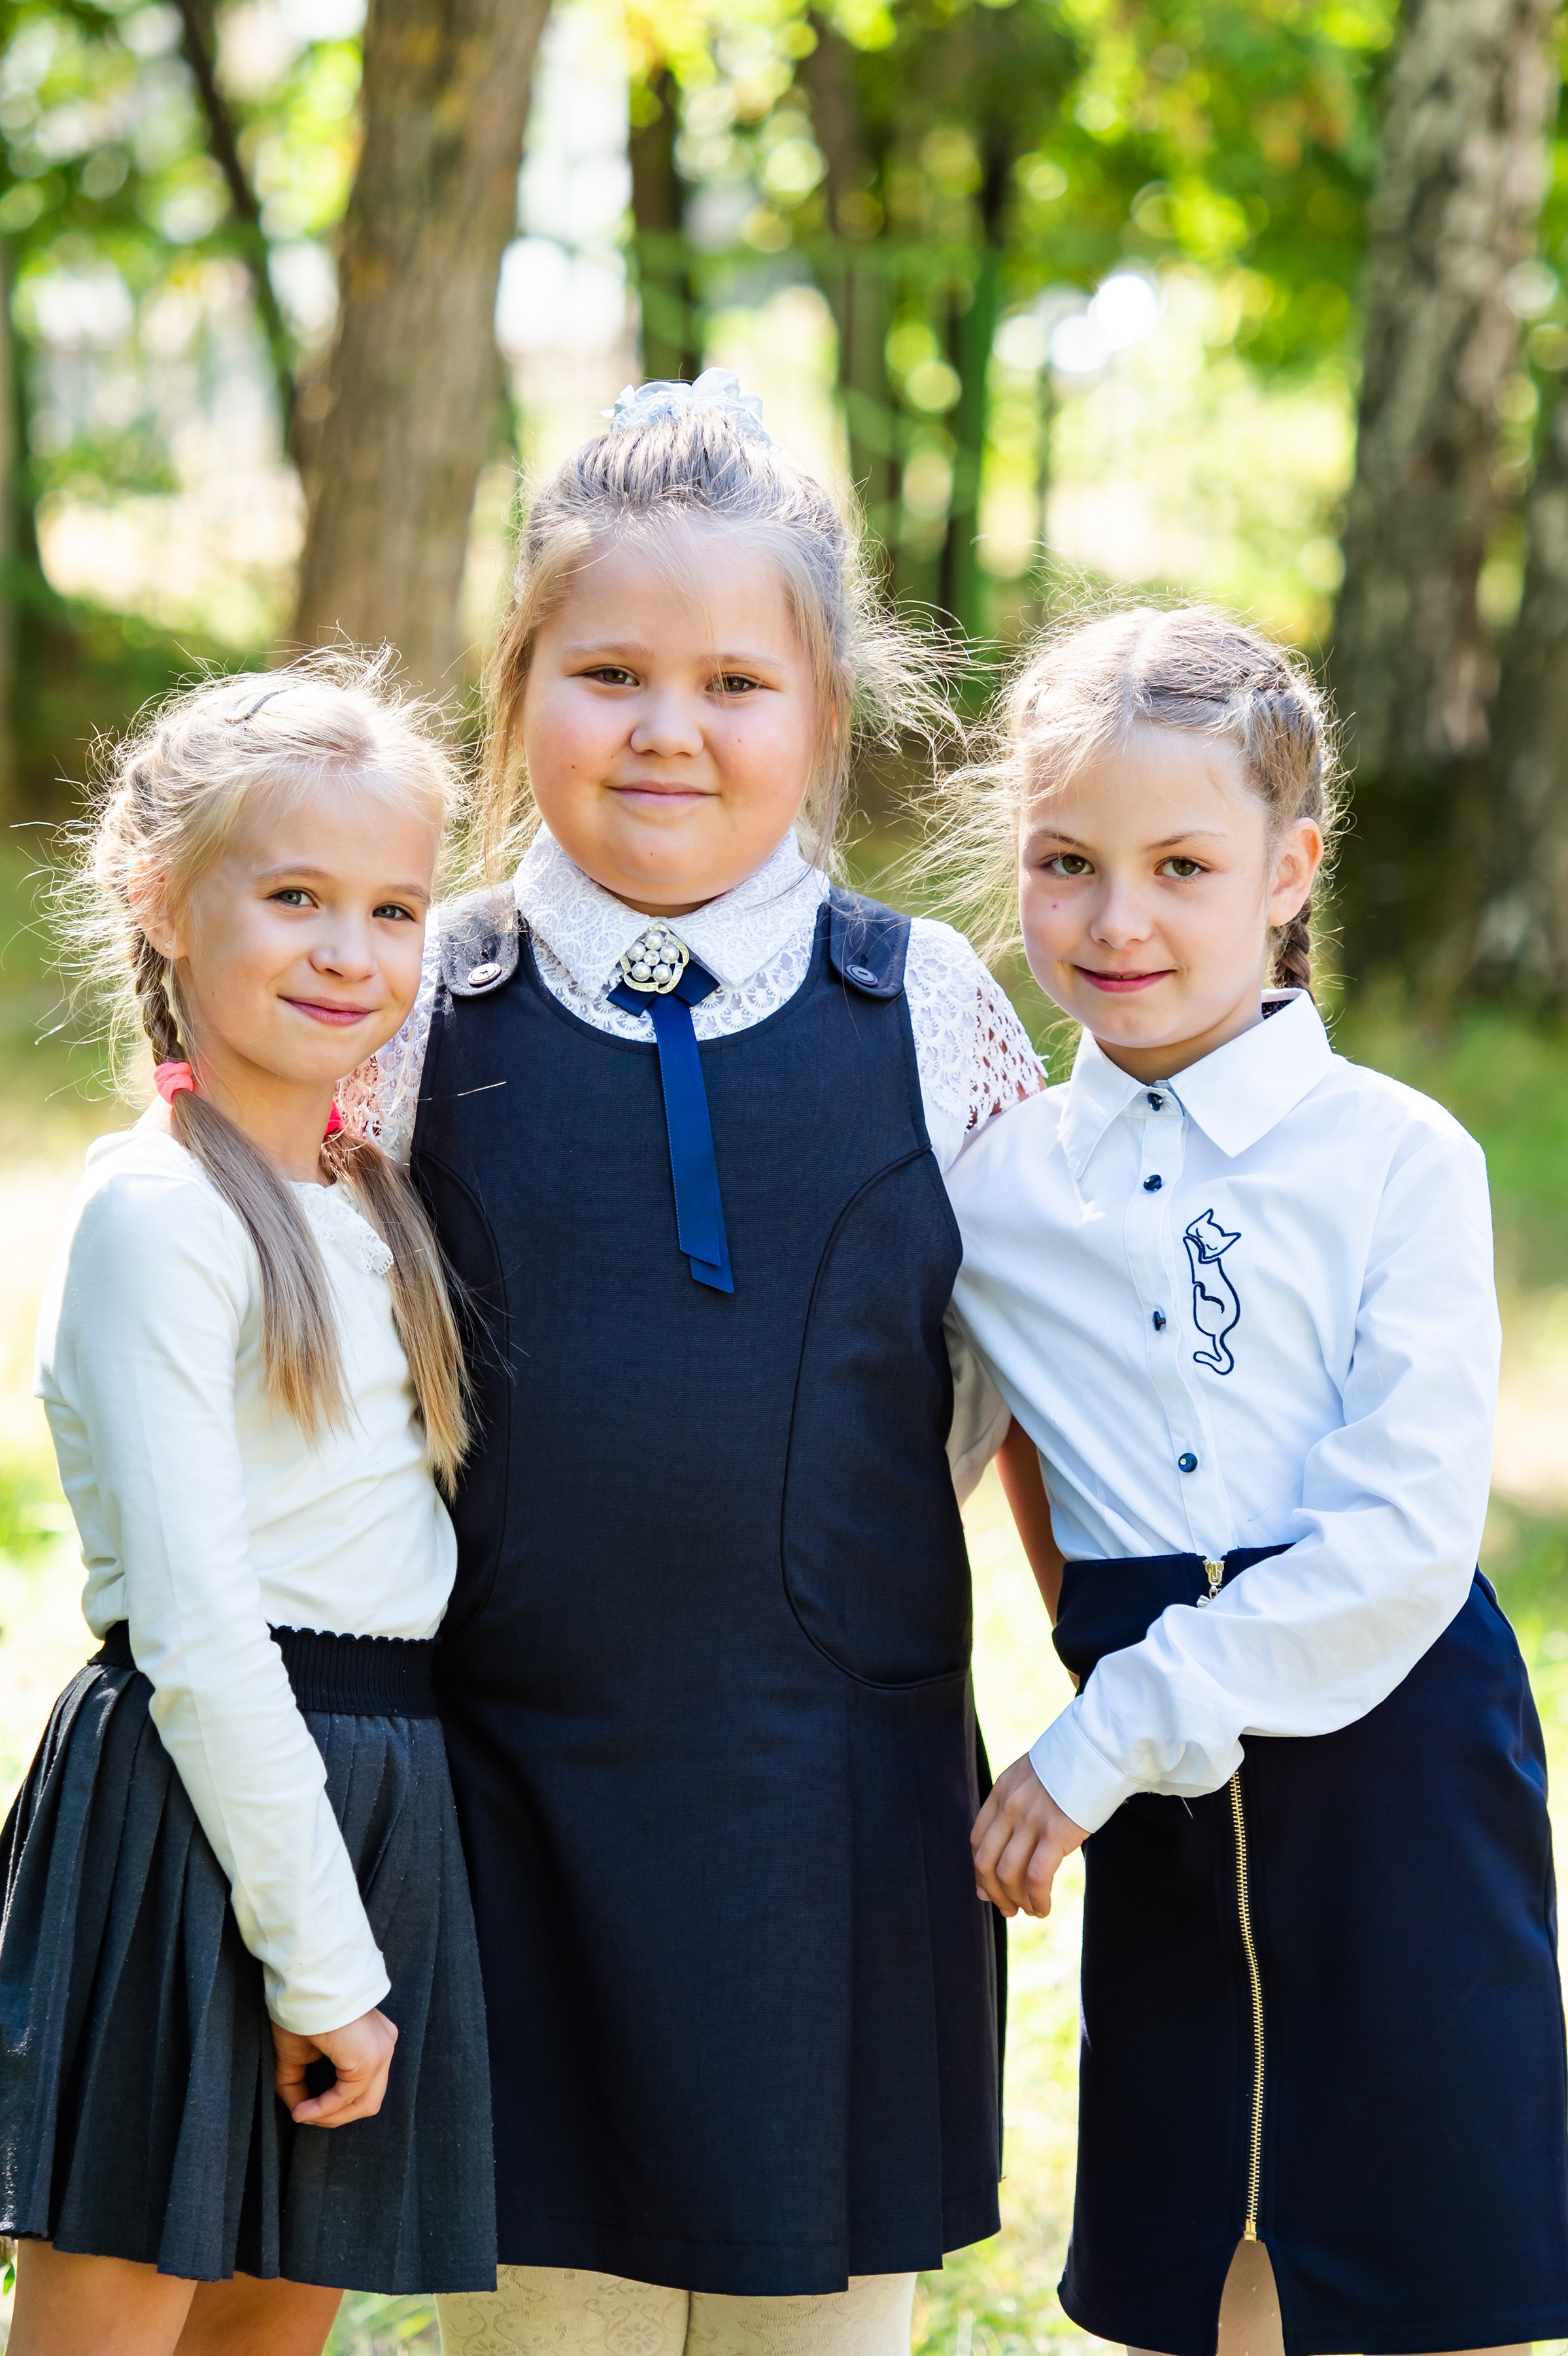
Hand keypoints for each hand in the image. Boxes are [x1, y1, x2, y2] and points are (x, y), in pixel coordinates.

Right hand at [272, 2006, 397, 2126]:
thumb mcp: (298, 2056)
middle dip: (335, 2116)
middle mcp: (384, 2045)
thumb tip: (301, 2113)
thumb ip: (301, 2086)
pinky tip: (302, 2110)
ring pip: (365, 2104)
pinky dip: (324, 2109)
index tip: (302, 2111)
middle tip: (305, 2115)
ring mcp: (382, 2051)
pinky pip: (348, 2096)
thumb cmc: (300, 2012)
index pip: (363, 2087)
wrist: (303, 1986)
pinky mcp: (371, 2057)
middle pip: (368, 2099)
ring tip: (303, 2114)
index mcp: (374, 2042)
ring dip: (331, 2117)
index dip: (334, 2107)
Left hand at [971, 1754, 1087, 1918]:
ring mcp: (1031, 1819)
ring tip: (1031, 1910)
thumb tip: (1007, 1848)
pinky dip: (1036, 1899)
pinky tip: (1043, 1908)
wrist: (1099, 1749)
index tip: (988, 1890)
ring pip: (1008, 1873)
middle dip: (994, 1893)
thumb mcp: (1032, 1778)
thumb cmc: (1073, 1766)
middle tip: (1008, 1910)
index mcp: (1002, 1791)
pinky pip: (1036, 1877)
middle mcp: (1010, 1806)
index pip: (978, 1840)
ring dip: (1017, 1900)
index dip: (980, 1872)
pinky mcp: (1056, 1832)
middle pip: (986, 1862)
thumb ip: (1016, 1806)